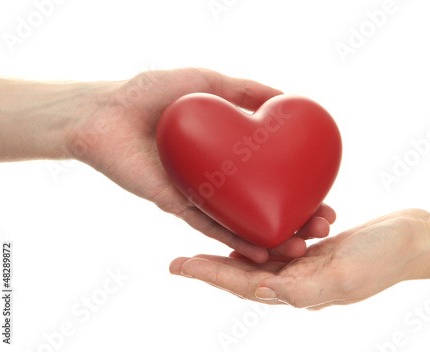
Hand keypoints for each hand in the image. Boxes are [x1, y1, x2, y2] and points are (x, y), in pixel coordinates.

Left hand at [64, 68, 334, 261]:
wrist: (103, 110)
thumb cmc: (150, 92)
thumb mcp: (208, 82)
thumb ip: (246, 89)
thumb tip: (287, 96)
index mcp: (228, 152)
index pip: (272, 173)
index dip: (300, 187)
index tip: (326, 197)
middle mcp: (217, 177)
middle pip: (261, 202)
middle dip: (294, 218)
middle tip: (322, 228)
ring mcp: (197, 193)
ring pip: (239, 220)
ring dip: (269, 237)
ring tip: (298, 247)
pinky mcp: (175, 204)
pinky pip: (207, 225)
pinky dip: (232, 239)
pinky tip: (258, 252)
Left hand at [170, 209, 429, 308]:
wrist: (414, 240)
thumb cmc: (384, 260)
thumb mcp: (345, 277)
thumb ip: (303, 290)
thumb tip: (261, 291)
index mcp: (298, 291)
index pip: (242, 283)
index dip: (208, 275)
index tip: (177, 265)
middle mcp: (297, 279)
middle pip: (243, 272)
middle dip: (211, 264)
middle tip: (180, 257)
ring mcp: (307, 264)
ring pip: (260, 255)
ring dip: (235, 246)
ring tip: (209, 235)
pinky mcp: (318, 246)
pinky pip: (283, 239)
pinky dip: (266, 230)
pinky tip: (252, 218)